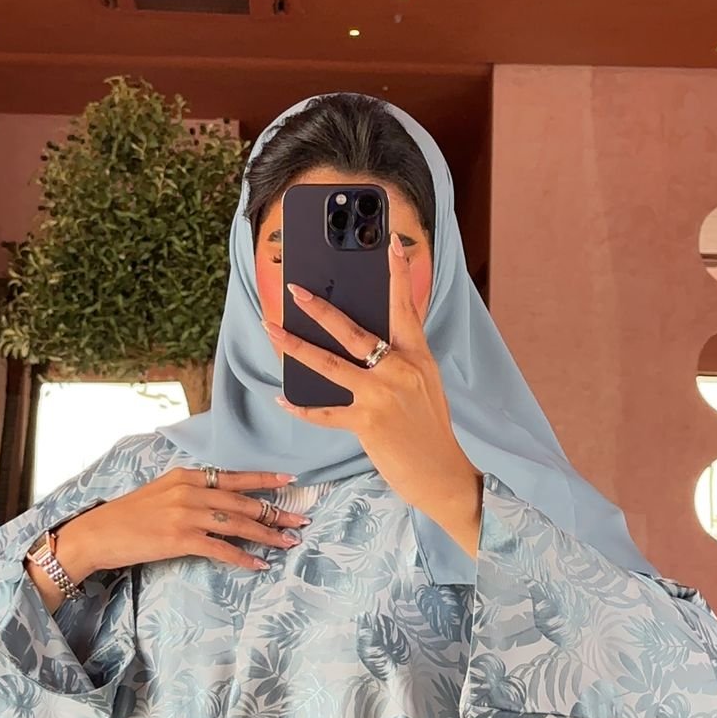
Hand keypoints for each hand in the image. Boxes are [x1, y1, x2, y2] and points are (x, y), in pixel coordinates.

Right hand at [54, 468, 310, 585]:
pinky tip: (259, 564)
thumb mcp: (161, 492)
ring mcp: (186, 514)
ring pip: (238, 524)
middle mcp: (190, 490)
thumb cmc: (128, 516)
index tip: (291, 479)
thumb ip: (189, 491)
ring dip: (267, 534)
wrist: (97, 533)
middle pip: (243, 501)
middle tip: (301, 519)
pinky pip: (221, 548)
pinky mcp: (180, 538)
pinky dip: (243, 557)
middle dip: (275, 511)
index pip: (233, 476)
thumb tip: (218, 499)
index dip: (264, 479)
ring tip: (289, 542)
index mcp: (186, 475)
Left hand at [263, 233, 482, 555]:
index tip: (392, 242)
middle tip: (295, 290)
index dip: (398, 273)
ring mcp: (383, 395)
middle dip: (319, 307)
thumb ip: (398, 362)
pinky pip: (324, 411)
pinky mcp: (368, 423)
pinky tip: (282, 397)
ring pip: (328, 363)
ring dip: (295, 346)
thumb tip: (360, 345)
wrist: (444, 475)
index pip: (406, 307)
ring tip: (272, 330)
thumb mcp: (424, 385)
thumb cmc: (429, 429)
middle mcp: (401, 370)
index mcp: (419, 356)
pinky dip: (300, 406)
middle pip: (353, 330)